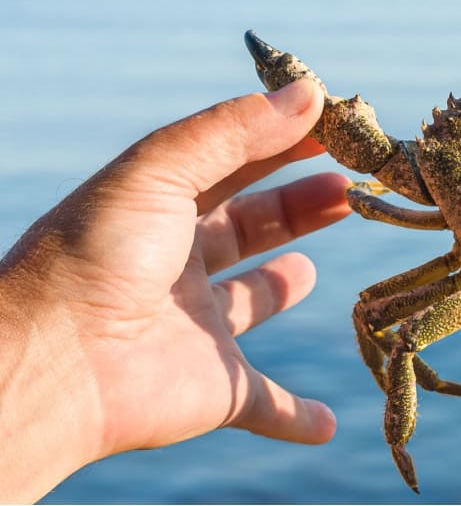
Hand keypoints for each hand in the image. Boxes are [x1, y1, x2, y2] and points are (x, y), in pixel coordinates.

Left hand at [0, 80, 351, 501]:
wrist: (54, 366)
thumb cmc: (98, 255)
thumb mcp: (162, 169)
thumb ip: (236, 130)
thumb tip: (309, 92)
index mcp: (158, 209)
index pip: (231, 164)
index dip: (282, 142)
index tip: (336, 126)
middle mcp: (175, 264)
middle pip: (248, 226)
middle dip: (298, 205)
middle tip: (353, 185)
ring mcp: (197, 329)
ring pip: (249, 303)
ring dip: (281, 287)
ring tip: (313, 270)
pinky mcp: (217, 390)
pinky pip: (266, 405)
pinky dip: (296, 416)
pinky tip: (326, 421)